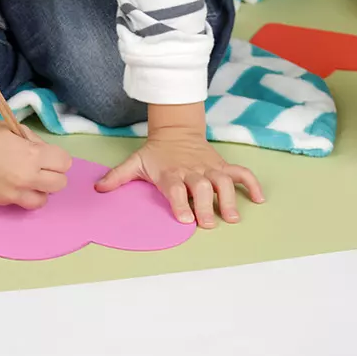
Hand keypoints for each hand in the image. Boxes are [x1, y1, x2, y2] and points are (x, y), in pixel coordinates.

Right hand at [0, 109, 71, 207]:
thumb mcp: (18, 130)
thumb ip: (37, 144)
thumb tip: (48, 156)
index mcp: (32, 155)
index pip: (65, 163)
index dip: (58, 158)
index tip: (49, 156)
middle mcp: (26, 177)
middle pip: (60, 184)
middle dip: (54, 175)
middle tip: (41, 168)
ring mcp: (14, 192)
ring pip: (43, 201)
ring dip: (40, 190)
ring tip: (28, 180)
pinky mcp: (1, 201)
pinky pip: (21, 202)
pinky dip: (20, 194)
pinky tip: (9, 182)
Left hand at [95, 128, 263, 227]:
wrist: (176, 131)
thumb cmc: (156, 152)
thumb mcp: (135, 162)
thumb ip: (118, 177)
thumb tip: (98, 188)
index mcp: (170, 173)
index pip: (176, 189)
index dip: (181, 203)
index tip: (185, 219)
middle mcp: (192, 171)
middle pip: (202, 187)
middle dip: (206, 206)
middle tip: (208, 224)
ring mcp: (209, 168)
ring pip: (222, 182)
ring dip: (228, 199)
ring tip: (231, 217)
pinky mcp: (221, 165)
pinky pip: (240, 173)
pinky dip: (251, 184)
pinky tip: (258, 199)